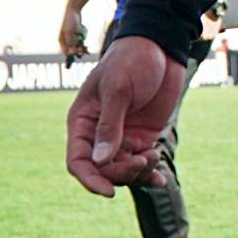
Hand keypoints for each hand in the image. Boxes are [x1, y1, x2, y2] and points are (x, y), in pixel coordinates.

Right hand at [58, 7, 84, 57]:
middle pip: (73, 49)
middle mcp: (65, 40)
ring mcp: (70, 36)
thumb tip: (71, 52)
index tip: (80, 52)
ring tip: (86, 41)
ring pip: (77, 44)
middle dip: (79, 49)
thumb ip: (70, 42)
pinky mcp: (75, 33)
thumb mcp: (70, 32)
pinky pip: (80, 39)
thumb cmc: (70, 20)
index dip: (73, 53)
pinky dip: (83, 38)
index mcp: (61, 41)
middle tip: (86, 49)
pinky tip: (84, 33)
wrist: (73, 9)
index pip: (66, 52)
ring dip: (82, 44)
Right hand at [65, 35, 185, 196]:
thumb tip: (100, 161)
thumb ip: (109, 125)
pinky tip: (160, 177)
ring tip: (154, 156)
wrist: (160, 46)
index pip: (77, 161)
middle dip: (122, 173)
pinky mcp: (141, 136)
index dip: (90, 179)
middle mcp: (98, 133)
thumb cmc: (132, 59)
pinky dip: (150, 173)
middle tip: (143, 160)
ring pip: (123, 170)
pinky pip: (141, 163)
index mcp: (83, 120)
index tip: (109, 190)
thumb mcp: (118, 88)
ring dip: (138, 172)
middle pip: (102, 170)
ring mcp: (121, 136)